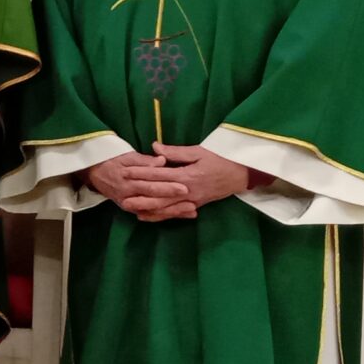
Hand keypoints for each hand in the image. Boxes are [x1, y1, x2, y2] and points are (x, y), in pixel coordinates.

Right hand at [86, 152, 194, 221]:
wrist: (95, 173)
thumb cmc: (114, 161)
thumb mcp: (127, 156)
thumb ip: (145, 160)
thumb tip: (162, 161)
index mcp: (128, 180)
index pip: (151, 183)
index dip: (167, 186)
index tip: (184, 187)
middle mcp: (129, 195)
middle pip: (155, 200)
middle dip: (174, 203)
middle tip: (192, 204)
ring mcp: (130, 204)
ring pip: (154, 211)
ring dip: (173, 212)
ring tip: (191, 212)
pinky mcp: (133, 209)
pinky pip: (151, 215)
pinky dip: (167, 216)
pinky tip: (181, 215)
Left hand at [121, 143, 252, 209]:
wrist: (241, 175)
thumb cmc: (220, 159)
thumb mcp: (199, 151)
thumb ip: (175, 152)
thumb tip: (155, 147)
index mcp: (187, 175)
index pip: (159, 175)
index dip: (141, 173)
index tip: (126, 171)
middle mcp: (187, 191)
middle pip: (159, 195)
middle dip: (139, 195)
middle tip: (122, 196)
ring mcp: (190, 201)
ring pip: (164, 208)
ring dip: (146, 208)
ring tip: (130, 208)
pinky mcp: (194, 206)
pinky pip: (173, 213)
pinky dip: (159, 216)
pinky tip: (146, 216)